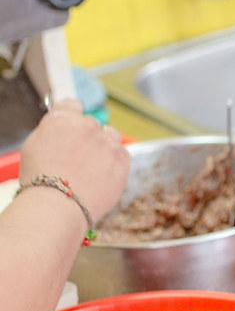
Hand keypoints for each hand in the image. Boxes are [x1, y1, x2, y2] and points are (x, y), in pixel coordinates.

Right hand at [19, 99, 129, 220]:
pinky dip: (116, 161)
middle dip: (87, 137)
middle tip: (79, 158)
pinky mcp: (122, 160)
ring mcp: (107, 143)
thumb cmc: (40, 180)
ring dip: (105, 146)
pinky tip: (104, 175)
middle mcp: (87, 126)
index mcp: (62, 119)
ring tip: (93, 167)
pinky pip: (123, 153)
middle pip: (92, 124)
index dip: (71, 118)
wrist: (58, 205)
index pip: (72, 105)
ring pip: (111, 136)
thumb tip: (64, 127)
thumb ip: (53, 130)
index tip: (72, 129)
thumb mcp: (34, 146)